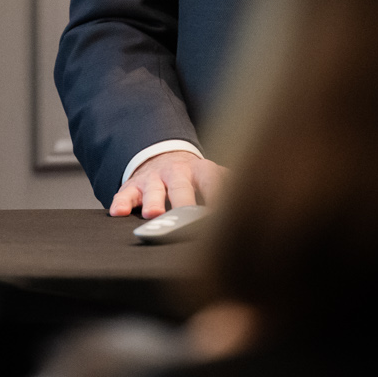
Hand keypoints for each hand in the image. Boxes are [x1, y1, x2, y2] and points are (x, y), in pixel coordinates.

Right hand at [109, 150, 225, 218]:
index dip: (218, 198)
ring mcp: (154, 178)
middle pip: (181, 188)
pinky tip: (118, 212)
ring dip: (154, 202)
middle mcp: (177, 173)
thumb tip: (259, 202)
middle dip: (183, 203)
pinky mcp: (134, 185)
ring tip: (154, 214)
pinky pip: (125, 193)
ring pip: (153, 190)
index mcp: (202, 171)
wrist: (165, 158)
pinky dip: (121, 202)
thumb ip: (231, 187)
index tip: (223, 216)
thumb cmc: (196, 179)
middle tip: (186, 217)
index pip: (212, 183)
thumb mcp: (215, 178)